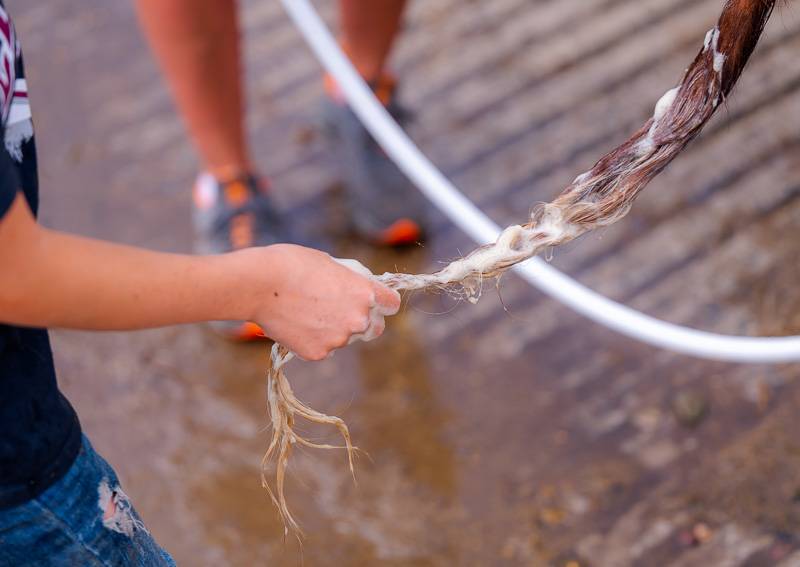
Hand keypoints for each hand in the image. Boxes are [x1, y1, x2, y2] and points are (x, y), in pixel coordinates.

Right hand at [231, 244, 399, 360]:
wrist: (259, 284)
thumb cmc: (292, 264)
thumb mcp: (331, 263)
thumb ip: (352, 281)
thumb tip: (361, 288)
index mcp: (366, 293)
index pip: (391, 304)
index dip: (382, 302)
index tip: (374, 302)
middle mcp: (359, 320)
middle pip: (373, 328)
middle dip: (362, 321)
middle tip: (336, 309)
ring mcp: (339, 339)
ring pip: (344, 338)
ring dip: (333, 329)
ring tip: (304, 311)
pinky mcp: (318, 353)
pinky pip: (322, 348)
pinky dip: (312, 339)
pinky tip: (295, 323)